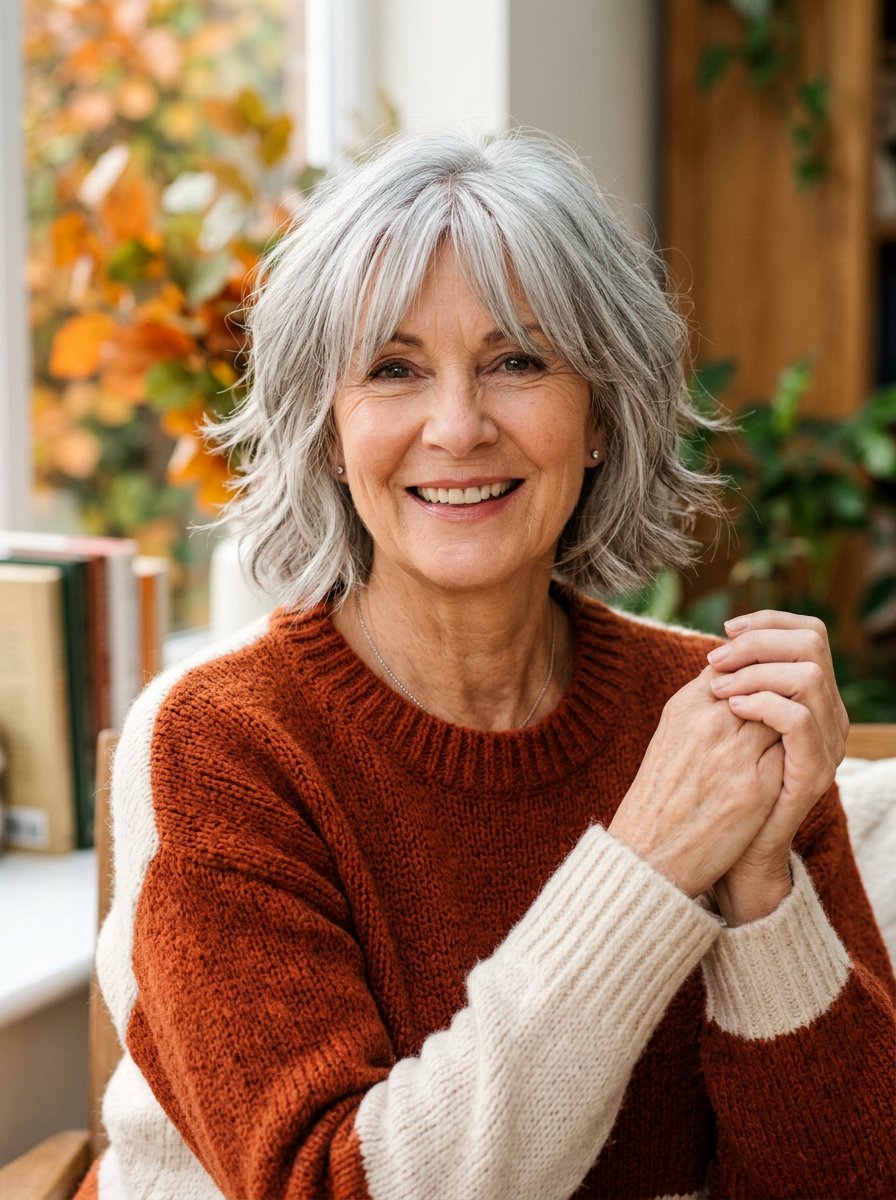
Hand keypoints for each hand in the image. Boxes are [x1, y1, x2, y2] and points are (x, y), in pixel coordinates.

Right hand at [608, 667, 784, 898]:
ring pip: (785, 712)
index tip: (755, 691)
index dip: (750, 675)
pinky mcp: (757, 787)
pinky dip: (794, 753)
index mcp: (686, 706)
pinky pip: (792, 752)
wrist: (649, 854)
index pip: (733, 666)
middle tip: (778, 712)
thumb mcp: (671, 736)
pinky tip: (788, 763)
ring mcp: (736, 753)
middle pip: (764, 683)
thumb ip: (703, 705)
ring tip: (783, 738)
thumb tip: (735, 681)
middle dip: (776, 694)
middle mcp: (711, 722)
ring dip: (789, 721)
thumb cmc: (660, 795)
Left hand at [706, 610, 848, 923]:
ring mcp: (826, 745)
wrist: (728, 849)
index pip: (809, 633)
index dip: (768, 622)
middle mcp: (828, 716)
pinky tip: (731, 707)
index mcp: (811, 698)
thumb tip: (721, 643)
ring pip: (809, 676)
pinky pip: (799, 719)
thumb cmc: (720, 783)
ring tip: (718, 687)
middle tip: (717, 658)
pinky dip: (763, 703)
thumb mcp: (726, 721)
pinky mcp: (813, 773)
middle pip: (813, 644)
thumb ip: (735, 682)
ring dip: (756, 671)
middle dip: (759, 641)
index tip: (725, 630)